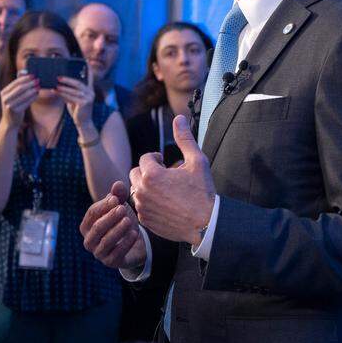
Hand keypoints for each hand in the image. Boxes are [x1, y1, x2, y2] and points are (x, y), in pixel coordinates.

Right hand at [0, 72, 39, 127]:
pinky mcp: (14, 111)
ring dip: (33, 90)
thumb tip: (24, 71)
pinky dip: (32, 97)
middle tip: (38, 80)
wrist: (10, 122)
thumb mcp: (13, 96)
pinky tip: (37, 94)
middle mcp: (4, 98)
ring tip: (39, 87)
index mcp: (3, 92)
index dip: (25, 78)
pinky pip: (26, 102)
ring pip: (24, 95)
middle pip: (20, 88)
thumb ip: (17, 85)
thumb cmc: (13, 106)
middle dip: (30, 83)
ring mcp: (9, 105)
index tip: (33, 75)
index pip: (15, 83)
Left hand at [57, 68, 95, 131]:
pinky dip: (63, 95)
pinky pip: (71, 97)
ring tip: (55, 86)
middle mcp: (91, 93)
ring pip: (73, 91)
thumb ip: (71, 92)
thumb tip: (59, 84)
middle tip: (58, 77)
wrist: (83, 123)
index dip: (88, 69)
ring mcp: (89, 98)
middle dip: (67, 80)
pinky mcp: (84, 104)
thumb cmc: (78, 110)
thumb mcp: (75, 99)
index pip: (90, 77)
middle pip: (78, 83)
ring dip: (63, 88)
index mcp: (90, 90)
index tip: (86, 61)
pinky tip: (56, 92)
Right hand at [80, 181, 146, 268]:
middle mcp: (89, 241)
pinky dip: (126, 243)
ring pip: (106, 241)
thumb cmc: (121, 221)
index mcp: (86, 226)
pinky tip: (135, 233)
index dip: (103, 205)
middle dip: (110, 217)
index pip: (92, 214)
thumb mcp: (120, 206)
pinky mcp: (111, 262)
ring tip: (129, 220)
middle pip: (97, 228)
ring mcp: (99, 253)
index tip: (116, 199)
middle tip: (123, 209)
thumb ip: (118, 195)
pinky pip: (117, 253)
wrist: (134, 243)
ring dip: (118, 230)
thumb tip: (118, 184)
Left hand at [128, 115, 214, 244]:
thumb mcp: (197, 161)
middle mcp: (142, 191)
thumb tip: (179, 118)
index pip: (145, 158)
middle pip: (135, 173)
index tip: (165, 162)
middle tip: (163, 175)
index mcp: (152, 174)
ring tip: (164, 189)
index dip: (156, 158)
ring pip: (136, 190)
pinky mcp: (145, 221)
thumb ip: (185, 138)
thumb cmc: (202, 192)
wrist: (206, 224)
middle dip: (147, 171)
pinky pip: (140, 207)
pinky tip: (164, 204)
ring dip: (146, 187)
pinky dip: (149, 203)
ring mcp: (142, 207)